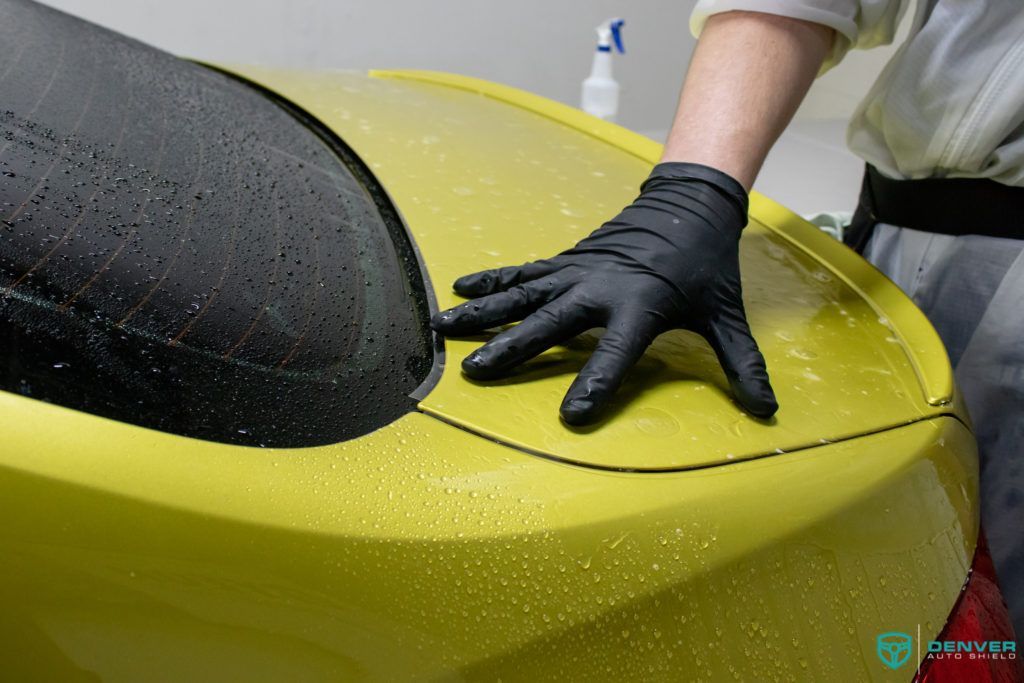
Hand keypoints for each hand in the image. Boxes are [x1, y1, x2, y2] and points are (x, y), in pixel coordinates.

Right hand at [431, 162, 777, 424]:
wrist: (687, 204)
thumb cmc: (707, 266)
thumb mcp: (727, 316)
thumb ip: (742, 364)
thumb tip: (768, 410)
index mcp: (642, 307)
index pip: (617, 354)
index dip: (597, 384)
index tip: (572, 416)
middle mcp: (602, 289)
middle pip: (552, 324)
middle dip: (514, 349)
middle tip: (477, 373)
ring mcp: (577, 272)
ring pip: (523, 296)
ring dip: (484, 314)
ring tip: (442, 329)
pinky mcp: (566, 261)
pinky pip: (523, 273)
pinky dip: (492, 281)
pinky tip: (459, 293)